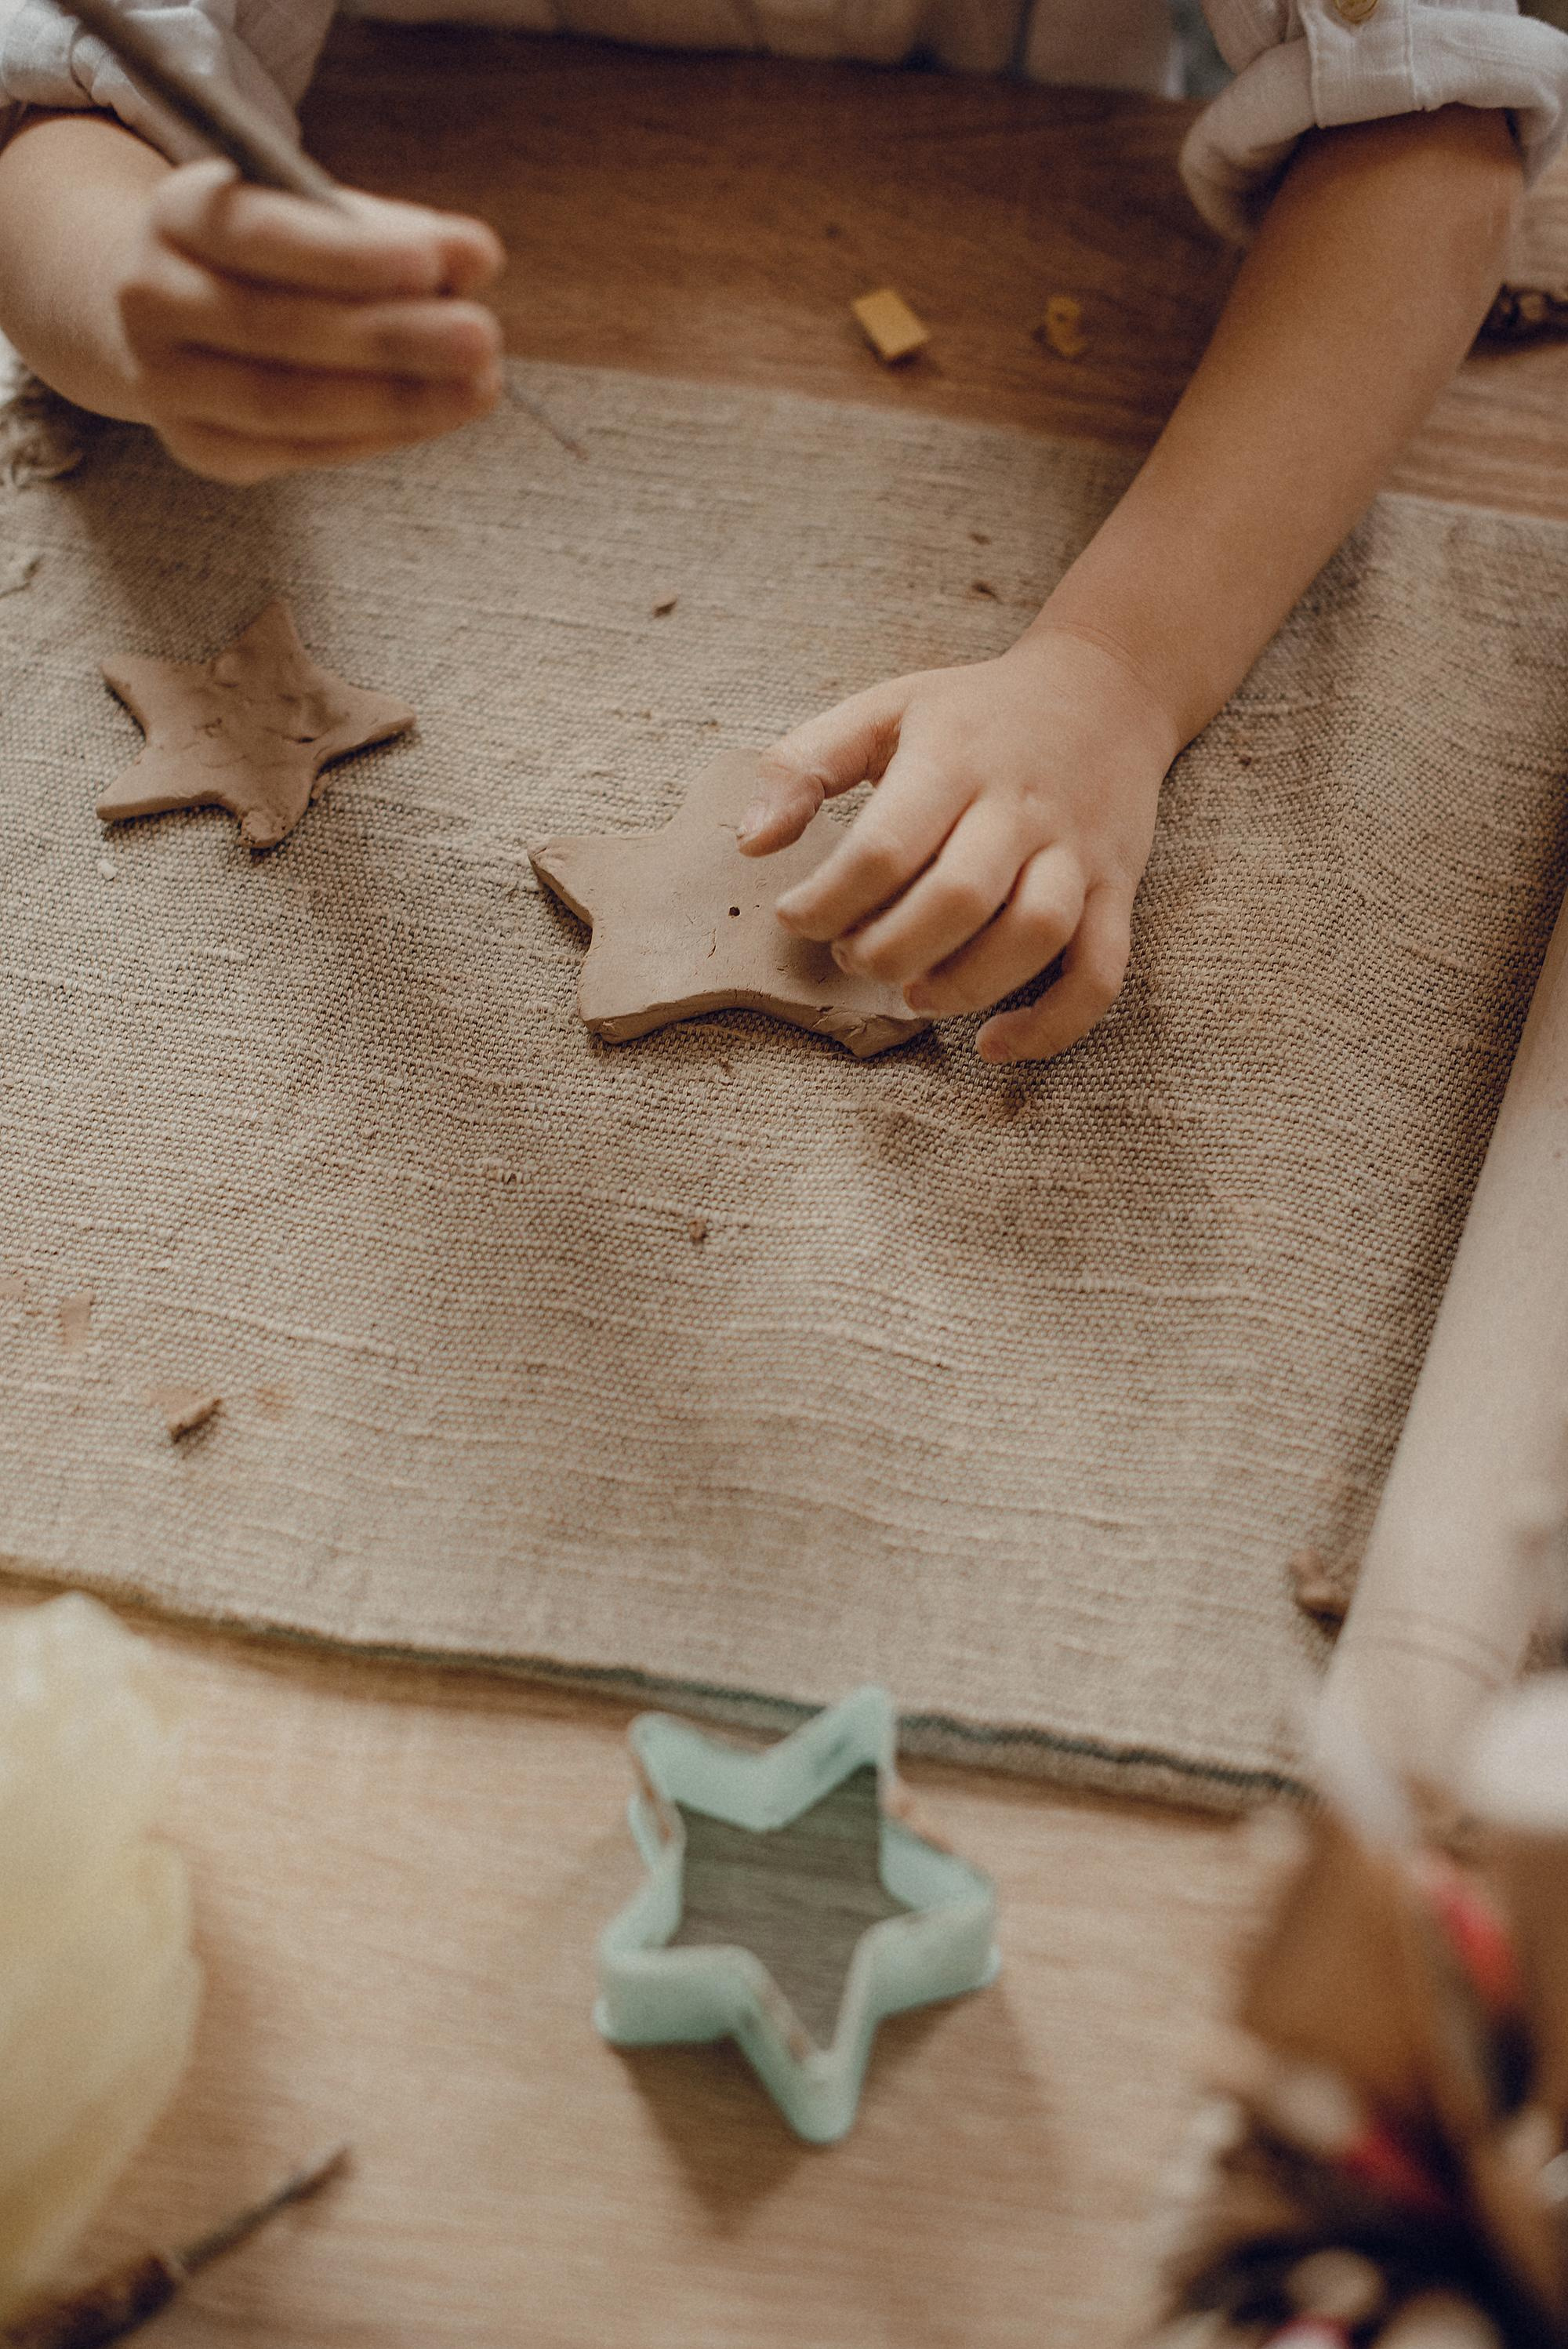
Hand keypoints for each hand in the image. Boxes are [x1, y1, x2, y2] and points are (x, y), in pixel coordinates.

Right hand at [116, 158, 503, 481]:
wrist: (169, 314)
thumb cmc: (270, 256)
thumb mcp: (320, 219)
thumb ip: (396, 235)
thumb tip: (478, 259)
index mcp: (177, 214)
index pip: (261, 236)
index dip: (347, 256)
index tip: (432, 266)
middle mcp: (153, 298)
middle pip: (277, 329)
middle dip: (390, 338)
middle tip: (482, 337)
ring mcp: (167, 383)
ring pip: (287, 403)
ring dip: (395, 400)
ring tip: (479, 385)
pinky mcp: (202, 448)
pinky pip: (300, 449)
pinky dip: (377, 434)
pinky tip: (436, 413)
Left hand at [737, 628, 1176, 1063]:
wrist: (1106, 690)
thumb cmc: (975, 714)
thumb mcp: (884, 710)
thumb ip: (803, 765)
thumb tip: (749, 844)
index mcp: (953, 759)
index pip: (885, 848)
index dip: (827, 901)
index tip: (794, 917)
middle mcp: (1020, 806)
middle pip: (959, 898)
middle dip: (888, 950)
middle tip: (852, 956)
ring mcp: (1076, 851)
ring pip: (1035, 935)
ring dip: (963, 986)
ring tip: (915, 994)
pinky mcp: (1117, 890)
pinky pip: (1101, 973)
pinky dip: (1052, 1025)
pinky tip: (994, 1044)